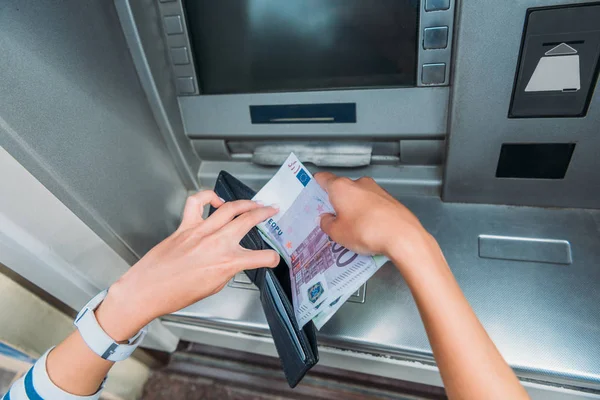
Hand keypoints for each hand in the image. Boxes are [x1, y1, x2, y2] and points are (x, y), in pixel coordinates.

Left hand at [95, 191, 279, 340]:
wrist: (147, 291)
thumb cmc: (175, 294)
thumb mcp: (213, 287)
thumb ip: (227, 270)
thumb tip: (232, 261)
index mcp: (227, 263)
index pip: (261, 257)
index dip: (271, 258)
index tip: (272, 258)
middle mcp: (216, 244)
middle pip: (248, 220)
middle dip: (265, 213)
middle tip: (271, 210)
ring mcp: (200, 232)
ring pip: (229, 207)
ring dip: (246, 202)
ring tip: (253, 202)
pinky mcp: (185, 226)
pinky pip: (197, 202)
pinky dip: (209, 196)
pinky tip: (216, 200)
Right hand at [315, 172, 434, 264]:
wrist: (402, 237)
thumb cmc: (369, 231)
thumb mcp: (337, 233)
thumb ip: (327, 224)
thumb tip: (326, 219)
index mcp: (341, 187)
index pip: (323, 178)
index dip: (315, 185)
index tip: (312, 192)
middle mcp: (359, 184)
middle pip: (341, 189)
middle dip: (335, 203)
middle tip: (330, 219)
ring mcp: (377, 191)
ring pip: (358, 197)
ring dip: (353, 209)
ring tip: (350, 230)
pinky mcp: (390, 201)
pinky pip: (373, 206)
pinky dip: (368, 215)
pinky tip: (367, 231)